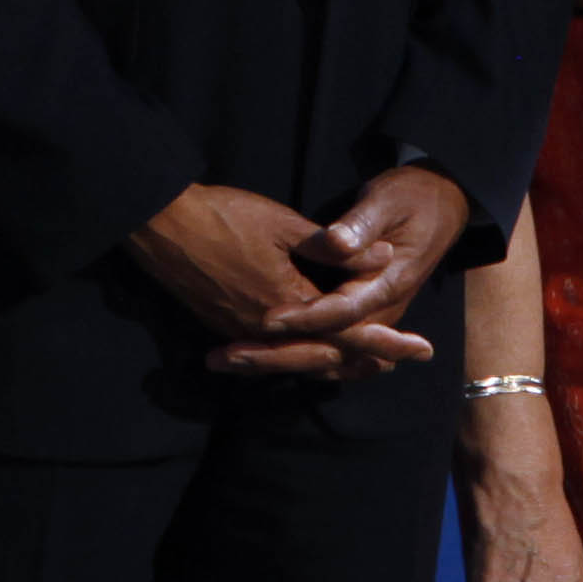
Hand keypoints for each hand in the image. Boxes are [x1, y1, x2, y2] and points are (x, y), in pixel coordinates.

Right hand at [137, 168, 463, 382]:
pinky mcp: (223, 324)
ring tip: (366, 366)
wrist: (162, 224)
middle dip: (366, 358)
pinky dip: (297, 356)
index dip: (386, 339)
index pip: (347, 330)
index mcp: (287, 304)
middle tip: (402, 363)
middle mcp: (266, 328)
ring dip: (333, 362)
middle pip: (325, 355)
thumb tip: (385, 257)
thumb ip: (334, 247)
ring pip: (296, 358)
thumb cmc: (223, 216)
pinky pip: (270, 352)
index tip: (420, 348)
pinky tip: (311, 352)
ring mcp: (241, 330)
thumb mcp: (283, 224)